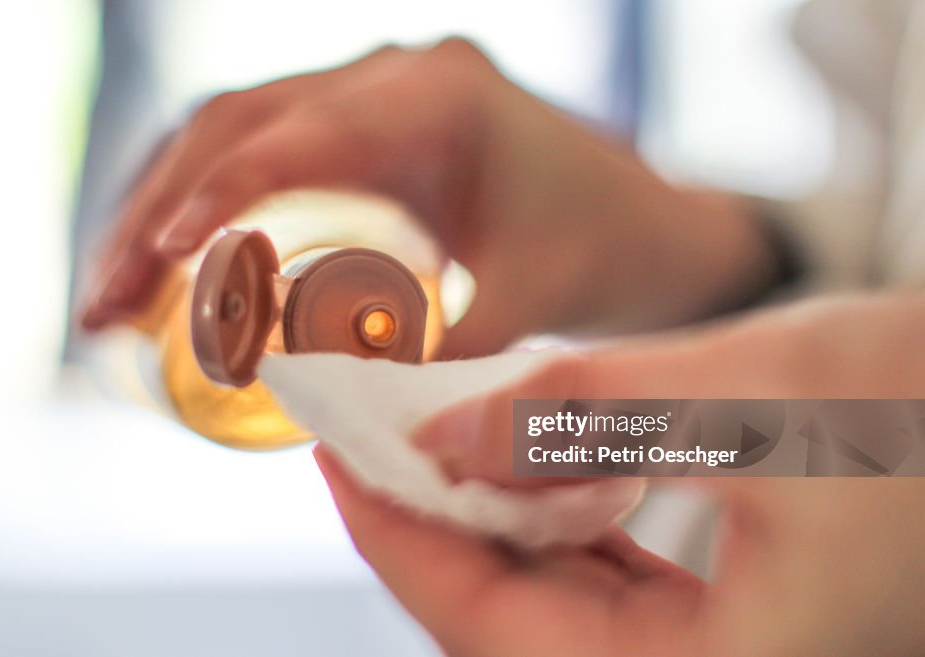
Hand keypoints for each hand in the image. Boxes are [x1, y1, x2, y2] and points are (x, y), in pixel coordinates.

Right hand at [81, 39, 777, 356]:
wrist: (644, 222)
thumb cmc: (603, 251)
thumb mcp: (529, 301)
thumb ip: (438, 356)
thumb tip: (331, 408)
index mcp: (439, 99)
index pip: (301, 135)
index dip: (218, 196)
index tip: (159, 266)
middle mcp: (392, 76)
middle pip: (238, 123)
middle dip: (159, 214)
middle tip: (103, 306)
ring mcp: (370, 92)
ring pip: (232, 128)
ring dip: (163, 204)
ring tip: (113, 293)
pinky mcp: (359, 124)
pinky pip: (259, 145)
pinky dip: (203, 199)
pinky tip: (167, 259)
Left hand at [318, 292, 924, 656]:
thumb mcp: (747, 396)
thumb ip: (578, 418)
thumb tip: (438, 436)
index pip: (489, 626)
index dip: (396, 534)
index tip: (335, 451)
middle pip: (508, 615)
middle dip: (433, 516)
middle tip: (370, 427)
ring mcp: (716, 649)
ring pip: (551, 594)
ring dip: (485, 509)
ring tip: (432, 428)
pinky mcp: (727, 609)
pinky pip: (603, 573)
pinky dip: (550, 511)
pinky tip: (522, 454)